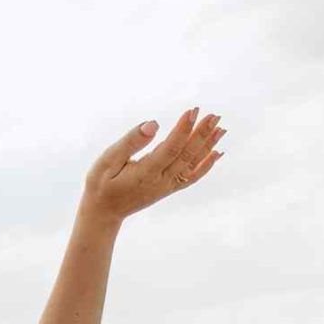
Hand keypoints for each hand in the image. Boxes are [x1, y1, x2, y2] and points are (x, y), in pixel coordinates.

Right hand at [80, 107, 224, 224]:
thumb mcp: (108, 160)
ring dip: (208, 146)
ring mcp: (167, 186)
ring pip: (192, 164)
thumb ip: (131, 142)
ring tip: (221, 128)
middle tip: (215, 115)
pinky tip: (217, 153)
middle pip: (186, 155)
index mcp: (146, 172)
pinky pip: (192, 177)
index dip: (184, 129)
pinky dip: (206, 165)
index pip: (171, 148)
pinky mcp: (169, 189)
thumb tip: (153, 124)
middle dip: (201, 134)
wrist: (103, 212)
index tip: (194, 110)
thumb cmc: (101, 183)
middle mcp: (161, 181)